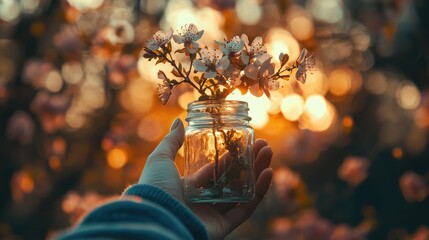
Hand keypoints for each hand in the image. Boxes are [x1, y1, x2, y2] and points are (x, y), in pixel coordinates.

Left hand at [139, 118, 272, 239]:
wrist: (156, 218)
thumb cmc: (156, 189)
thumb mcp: (160, 160)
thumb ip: (170, 142)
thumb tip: (178, 121)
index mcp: (190, 187)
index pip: (216, 170)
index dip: (232, 157)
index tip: (246, 142)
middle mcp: (203, 201)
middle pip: (233, 180)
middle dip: (249, 162)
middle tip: (263, 146)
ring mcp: (214, 214)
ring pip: (242, 193)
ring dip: (257, 173)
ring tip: (268, 153)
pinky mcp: (224, 226)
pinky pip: (245, 209)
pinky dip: (258, 192)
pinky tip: (267, 173)